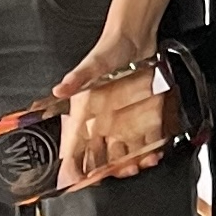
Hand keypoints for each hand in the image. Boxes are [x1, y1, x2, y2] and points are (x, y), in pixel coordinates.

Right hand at [54, 34, 175, 189]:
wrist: (136, 39)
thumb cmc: (109, 51)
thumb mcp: (92, 64)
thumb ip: (77, 79)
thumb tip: (60, 88)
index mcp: (88, 113)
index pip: (78, 143)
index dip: (76, 162)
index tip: (78, 176)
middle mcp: (106, 121)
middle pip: (105, 153)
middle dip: (111, 167)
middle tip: (119, 172)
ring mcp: (126, 120)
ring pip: (127, 150)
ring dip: (133, 162)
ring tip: (140, 164)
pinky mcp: (146, 115)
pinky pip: (148, 138)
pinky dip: (152, 149)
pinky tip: (155, 155)